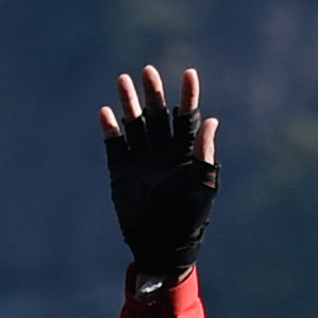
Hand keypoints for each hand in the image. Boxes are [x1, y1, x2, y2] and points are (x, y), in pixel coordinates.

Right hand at [101, 63, 217, 283]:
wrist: (162, 246)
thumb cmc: (189, 218)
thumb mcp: (202, 184)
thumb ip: (205, 153)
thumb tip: (212, 120)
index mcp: (185, 154)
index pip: (187, 118)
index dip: (188, 96)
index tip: (189, 73)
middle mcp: (162, 153)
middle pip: (157, 115)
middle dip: (153, 93)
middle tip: (148, 70)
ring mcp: (141, 162)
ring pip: (134, 125)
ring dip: (129, 104)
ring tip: (123, 80)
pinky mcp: (122, 174)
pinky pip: (115, 146)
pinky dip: (110, 130)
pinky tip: (106, 112)